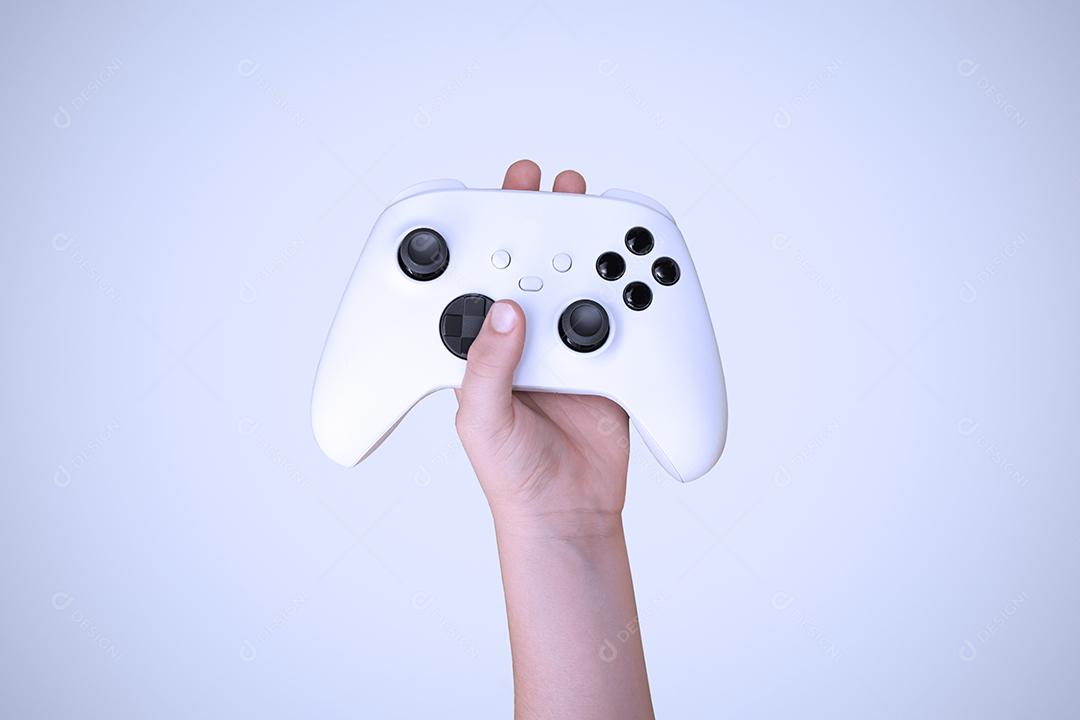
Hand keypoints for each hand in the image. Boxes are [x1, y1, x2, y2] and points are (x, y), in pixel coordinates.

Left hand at [454, 160, 629, 531]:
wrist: (567, 514)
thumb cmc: (510, 474)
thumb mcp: (480, 421)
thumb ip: (485, 367)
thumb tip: (503, 312)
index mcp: (481, 345)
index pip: (480, 280)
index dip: (486, 237)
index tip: (496, 198)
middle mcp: (523, 338)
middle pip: (535, 268)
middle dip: (546, 223)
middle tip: (556, 187)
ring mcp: (567, 346)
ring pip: (579, 286)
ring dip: (592, 251)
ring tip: (603, 219)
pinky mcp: (608, 361)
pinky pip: (620, 321)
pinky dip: (630, 298)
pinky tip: (635, 273)